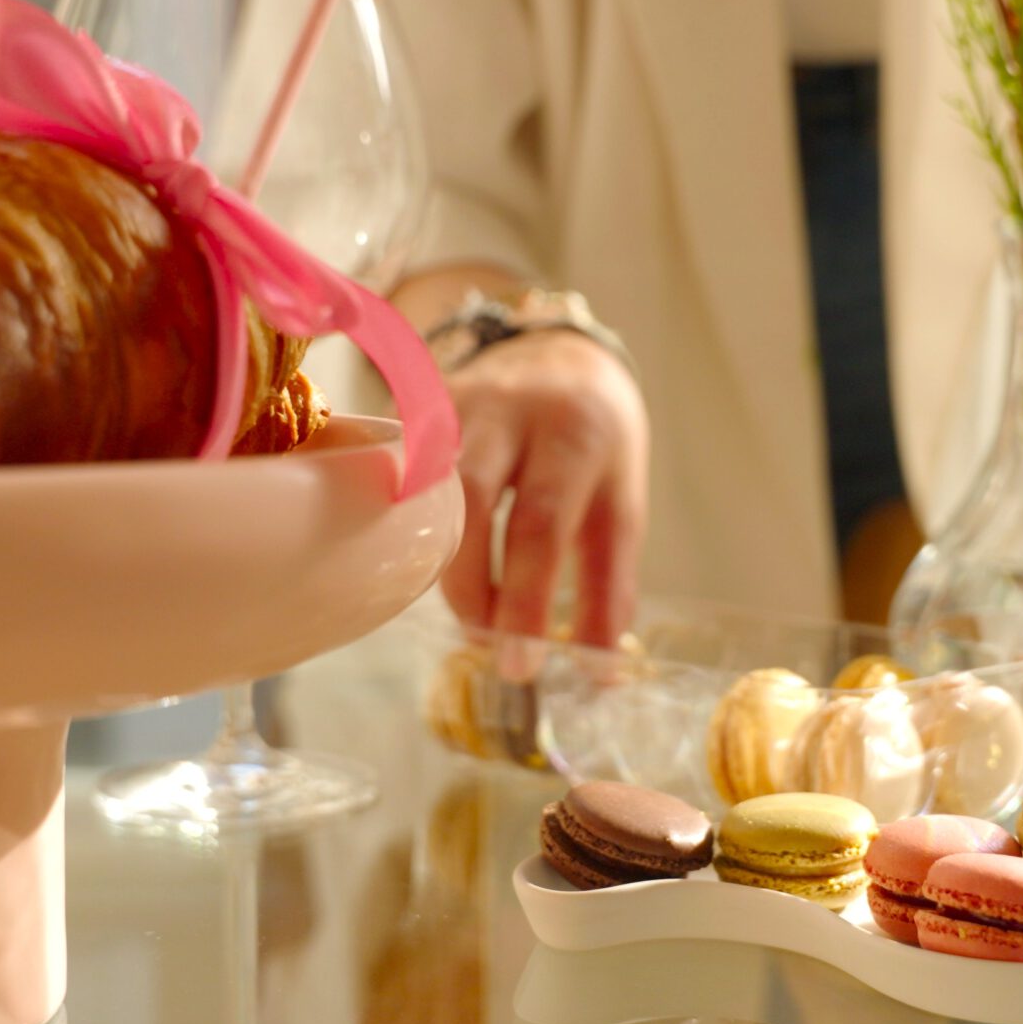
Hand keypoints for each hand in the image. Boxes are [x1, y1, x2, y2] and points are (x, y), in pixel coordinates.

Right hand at [441, 330, 647, 648]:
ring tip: (471, 619)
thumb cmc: (594, 441)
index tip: (524, 664)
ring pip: (429, 492)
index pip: (542, 522)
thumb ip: (608, 583)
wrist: (557, 353)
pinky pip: (402, 478)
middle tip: (489, 650)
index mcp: (573, 431)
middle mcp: (510, 409)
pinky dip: (414, 534)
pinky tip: (429, 571)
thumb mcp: (619, 501)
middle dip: (475, 590)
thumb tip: (599, 671)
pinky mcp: (415, 409)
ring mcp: (454, 403)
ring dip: (443, 568)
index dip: (527, 600)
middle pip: (473, 503)